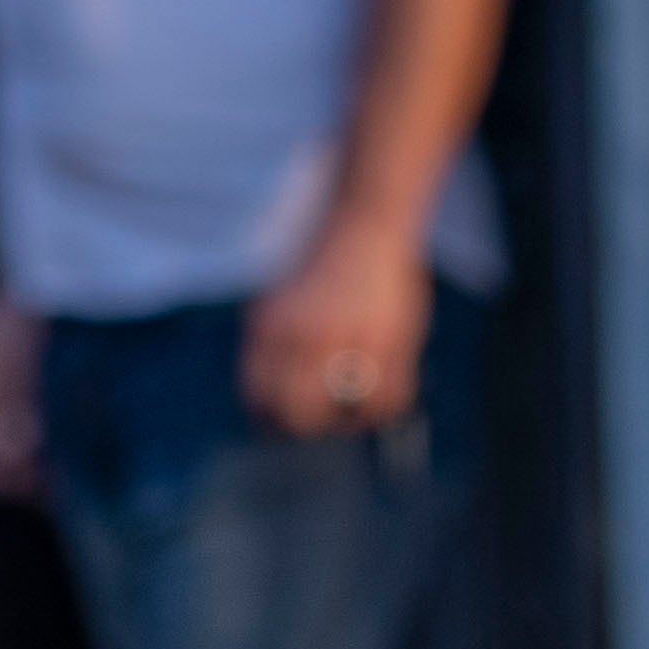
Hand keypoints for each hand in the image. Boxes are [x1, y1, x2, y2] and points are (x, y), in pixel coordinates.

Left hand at [240, 217, 430, 437]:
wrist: (362, 221)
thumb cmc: (318, 263)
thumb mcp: (276, 300)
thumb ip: (266, 346)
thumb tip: (261, 400)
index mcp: (270, 327)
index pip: (258, 397)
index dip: (268, 418)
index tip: (279, 423)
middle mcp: (306, 337)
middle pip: (296, 414)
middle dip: (304, 427)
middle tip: (315, 422)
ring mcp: (350, 339)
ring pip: (343, 413)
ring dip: (347, 421)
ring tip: (350, 415)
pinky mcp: (390, 340)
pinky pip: (386, 398)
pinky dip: (381, 408)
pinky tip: (377, 400)